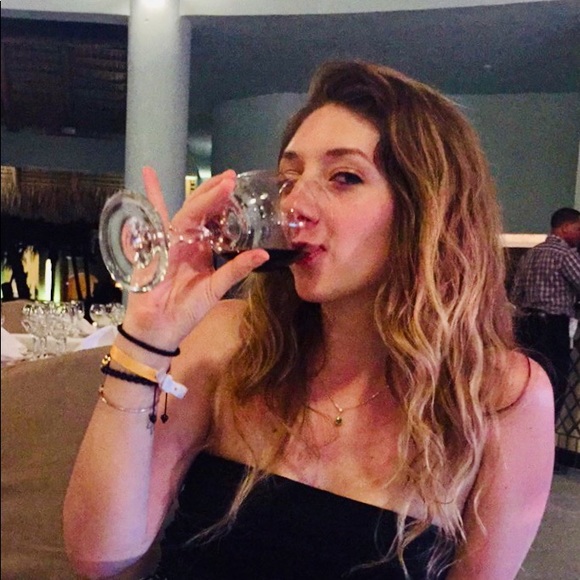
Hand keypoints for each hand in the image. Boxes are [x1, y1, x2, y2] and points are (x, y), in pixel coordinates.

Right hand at [122, 167, 268, 348]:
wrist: (160, 328)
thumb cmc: (186, 310)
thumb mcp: (216, 288)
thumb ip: (236, 269)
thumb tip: (263, 254)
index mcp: (201, 249)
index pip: (214, 221)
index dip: (225, 206)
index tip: (239, 189)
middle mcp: (186, 242)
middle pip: (201, 211)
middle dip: (215, 193)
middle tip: (231, 177)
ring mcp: (169, 242)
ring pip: (186, 213)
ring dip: (201, 197)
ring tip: (217, 181)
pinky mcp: (154, 248)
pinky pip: (153, 220)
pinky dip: (151, 196)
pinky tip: (149, 172)